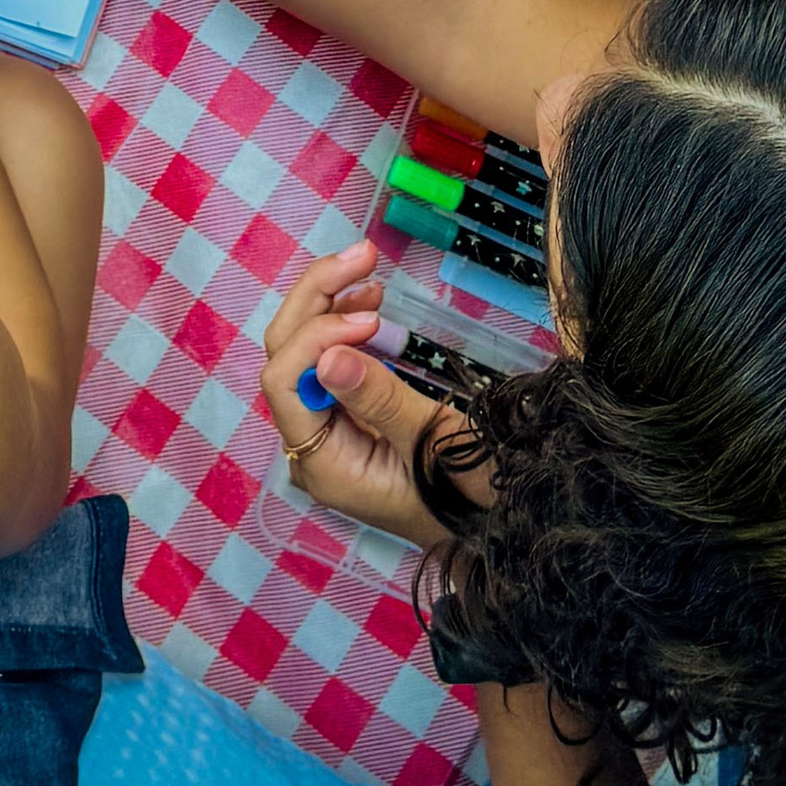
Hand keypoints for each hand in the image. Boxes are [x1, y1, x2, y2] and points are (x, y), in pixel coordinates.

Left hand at [259, 243, 486, 547]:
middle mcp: (313, 446)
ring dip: (329, 302)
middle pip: (287, 357)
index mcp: (325, 464)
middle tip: (364, 256)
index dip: (317, 336)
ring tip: (369, 271)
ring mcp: (330, 431)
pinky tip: (369, 303)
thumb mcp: (436, 446)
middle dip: (317, 298)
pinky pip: (330, 364)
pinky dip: (344, 324)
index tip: (371, 320)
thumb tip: (328, 356)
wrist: (499, 528)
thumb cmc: (473, 498)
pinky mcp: (350, 418)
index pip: (286, 383)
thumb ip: (381, 402)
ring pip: (304, 353)